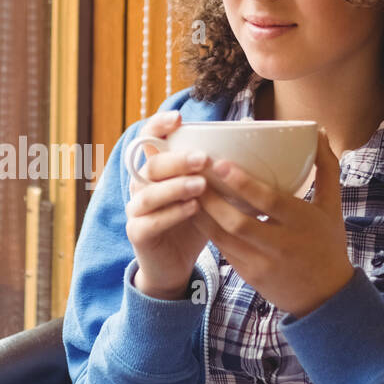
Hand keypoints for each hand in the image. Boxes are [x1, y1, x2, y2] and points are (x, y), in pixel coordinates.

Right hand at [125, 110, 210, 299]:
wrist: (174, 265)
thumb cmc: (193, 221)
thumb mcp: (208, 192)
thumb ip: (217, 168)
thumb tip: (246, 133)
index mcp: (155, 170)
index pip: (148, 139)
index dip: (158, 125)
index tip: (179, 119)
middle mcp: (140, 185)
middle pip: (151, 165)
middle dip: (177, 160)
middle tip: (204, 158)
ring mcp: (136, 210)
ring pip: (148, 193)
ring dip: (175, 187)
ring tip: (201, 185)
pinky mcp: (138, 233)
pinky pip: (150, 221)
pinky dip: (172, 214)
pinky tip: (193, 209)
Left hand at [190, 128, 354, 316]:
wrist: (326, 297)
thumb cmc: (328, 244)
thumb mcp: (332, 206)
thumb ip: (326, 168)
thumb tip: (320, 132)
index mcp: (302, 222)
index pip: (269, 201)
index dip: (243, 183)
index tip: (219, 164)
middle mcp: (281, 244)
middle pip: (238, 221)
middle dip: (211, 199)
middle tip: (190, 173)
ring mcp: (262, 263)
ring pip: (223, 237)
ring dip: (201, 214)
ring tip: (184, 190)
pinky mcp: (249, 275)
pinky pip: (222, 250)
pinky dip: (207, 230)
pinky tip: (194, 212)